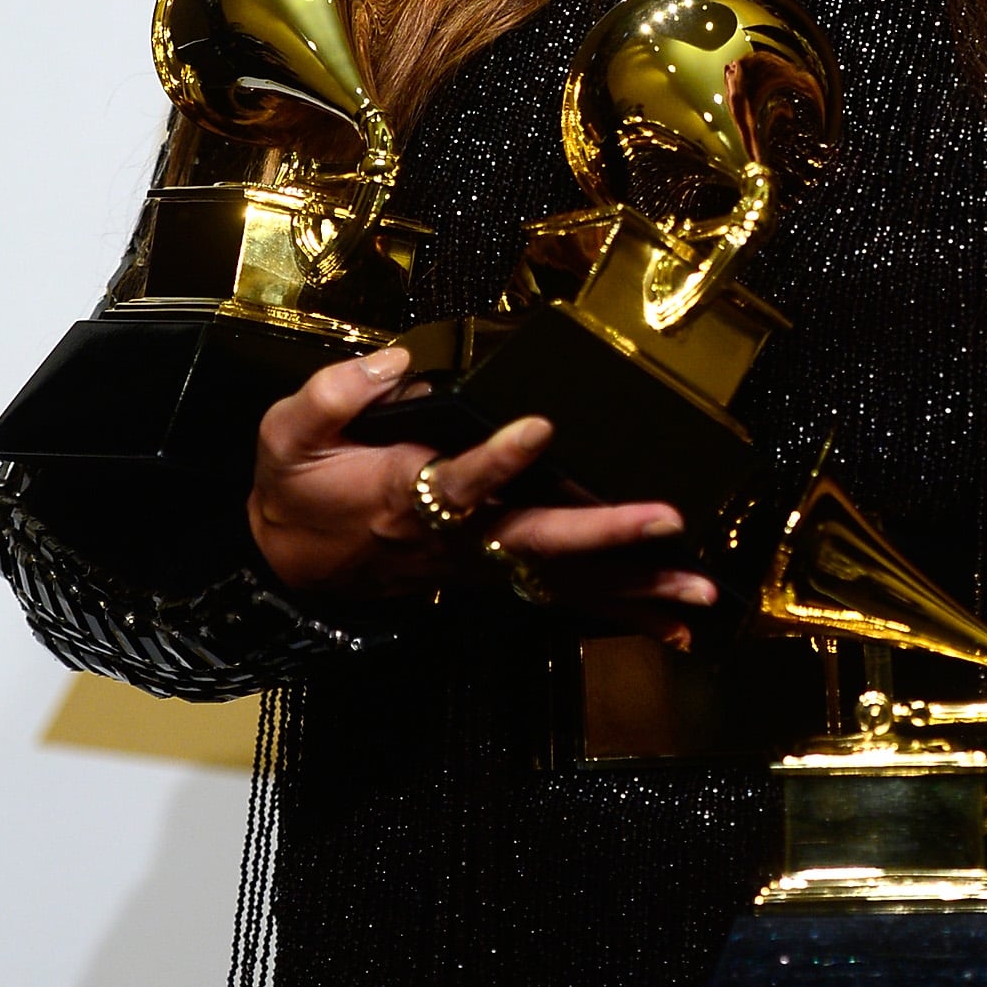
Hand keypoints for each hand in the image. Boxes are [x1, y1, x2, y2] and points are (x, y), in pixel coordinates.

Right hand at [248, 347, 717, 634]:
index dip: (497, 460)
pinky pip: (566, 600)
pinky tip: (678, 625)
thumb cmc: (298, 489)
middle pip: (537, 538)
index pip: (458, 478)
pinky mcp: (496, 577)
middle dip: (606, 531)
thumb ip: (334, 394)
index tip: (538, 428)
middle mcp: (455, 538)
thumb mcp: (286, 435)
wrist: (288, 564)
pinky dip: (625, 612)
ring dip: (636, 587)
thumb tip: (394, 361)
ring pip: (565, 580)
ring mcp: (481, 564)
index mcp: (407, 495)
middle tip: (667, 519)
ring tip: (699, 591)